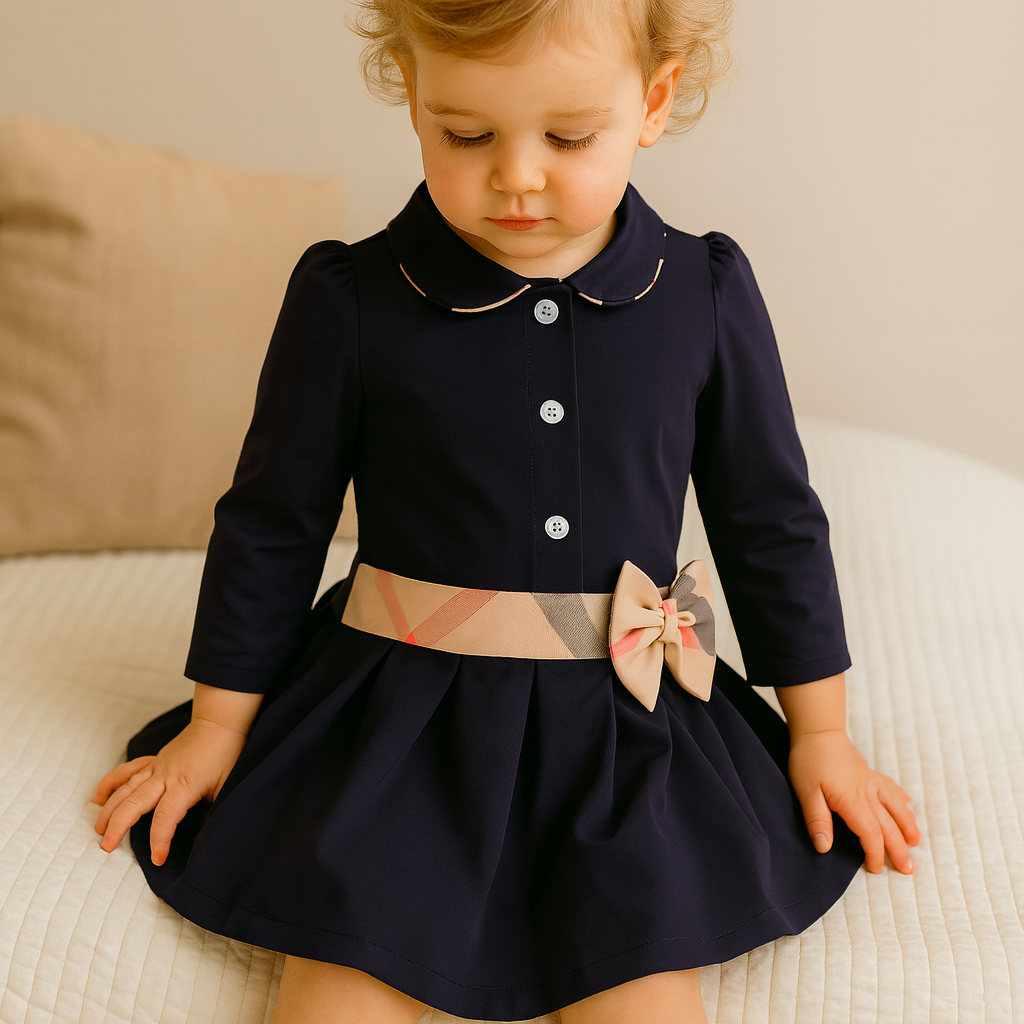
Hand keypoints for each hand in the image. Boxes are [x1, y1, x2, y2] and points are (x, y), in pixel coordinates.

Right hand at [92, 718, 247, 865]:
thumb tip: (208, 831)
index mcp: (184, 785)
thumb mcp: (226, 785)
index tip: (158, 859)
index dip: (159, 840)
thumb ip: (213, 808)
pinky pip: (126, 771)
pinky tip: (98, 798)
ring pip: (125, 789)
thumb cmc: (227, 754)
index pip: (165, 817)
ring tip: (98, 830)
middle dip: (118, 827)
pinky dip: (110, 783)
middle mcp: (164, 776)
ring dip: (109, 809)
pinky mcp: (153, 760)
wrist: (219, 723)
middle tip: (106, 848)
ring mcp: (156, 767)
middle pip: (134, 804)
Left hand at [788, 729, 919, 873]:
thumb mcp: (805, 791)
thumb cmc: (808, 759)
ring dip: (907, 825)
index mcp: (852, 801)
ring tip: (916, 842)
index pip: (870, 834)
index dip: (875, 853)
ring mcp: (870, 781)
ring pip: (896, 806)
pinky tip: (908, 803)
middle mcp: (867, 792)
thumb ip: (817, 819)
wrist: (817, 729)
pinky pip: (890, 787)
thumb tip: (824, 848)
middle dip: (899, 848)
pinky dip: (901, 798)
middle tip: (908, 868)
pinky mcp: (868, 772)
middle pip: (888, 825)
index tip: (877, 869)